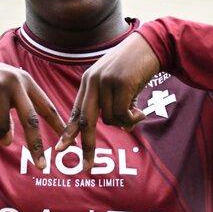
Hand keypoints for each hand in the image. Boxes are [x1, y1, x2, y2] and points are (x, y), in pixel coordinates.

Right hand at [0, 53, 65, 166]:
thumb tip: (7, 142)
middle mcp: (15, 83)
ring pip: (3, 127)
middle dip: (37, 146)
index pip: (46, 106)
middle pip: (31, 120)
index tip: (70, 141)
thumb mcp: (1, 98)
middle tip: (42, 166)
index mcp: (26, 82)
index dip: (58, 125)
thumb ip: (8, 119)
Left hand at [55, 33, 159, 170]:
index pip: (76, 111)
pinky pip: (123, 114)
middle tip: (86, 166)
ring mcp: (105, 82)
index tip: (61, 148)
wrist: (151, 45)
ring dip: (126, 122)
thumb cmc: (136, 66)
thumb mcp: (119, 85)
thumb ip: (116, 105)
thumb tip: (124, 128)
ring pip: (110, 119)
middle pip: (85, 121)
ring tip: (138, 112)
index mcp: (88, 82)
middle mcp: (93, 81)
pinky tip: (142, 111)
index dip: (69, 131)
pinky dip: (133, 118)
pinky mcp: (120, 83)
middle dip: (86, 146)